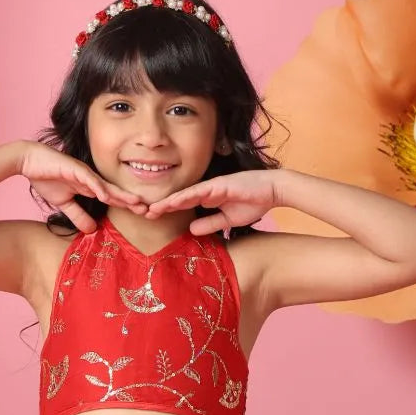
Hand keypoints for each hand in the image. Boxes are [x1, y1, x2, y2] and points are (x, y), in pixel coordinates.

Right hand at [18, 142, 144, 231]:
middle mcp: (91, 179)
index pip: (113, 198)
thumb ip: (78, 215)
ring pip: (106, 186)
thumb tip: (91, 231)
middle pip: (115, 192)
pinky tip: (107, 196)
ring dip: (121, 195)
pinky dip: (98, 188)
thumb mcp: (64, 203)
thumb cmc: (47, 178)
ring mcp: (84, 173)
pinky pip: (88, 179)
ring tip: (136, 203)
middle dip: (131, 201)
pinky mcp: (74, 169)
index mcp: (91, 186)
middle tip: (149, 210)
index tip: (142, 214)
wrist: (29, 161)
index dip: (127, 206)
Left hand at [144, 170, 280, 233]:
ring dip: (168, 202)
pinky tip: (172, 202)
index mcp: (207, 198)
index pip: (183, 205)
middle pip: (179, 198)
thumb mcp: (227, 220)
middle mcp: (206, 190)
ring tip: (152, 210)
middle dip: (161, 206)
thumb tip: (191, 230)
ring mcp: (211, 186)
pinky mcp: (219, 184)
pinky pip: (198, 192)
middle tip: (143, 213)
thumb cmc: (252, 203)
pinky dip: (185, 197)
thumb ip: (209, 224)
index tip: (152, 218)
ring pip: (184, 195)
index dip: (167, 210)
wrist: (272, 191)